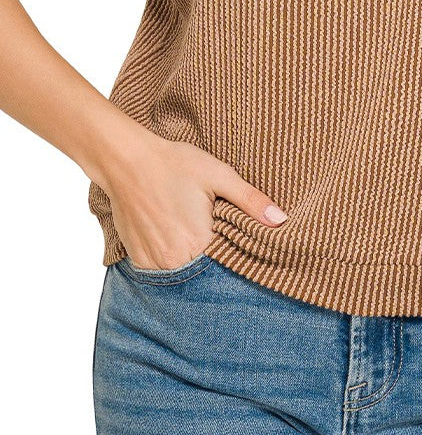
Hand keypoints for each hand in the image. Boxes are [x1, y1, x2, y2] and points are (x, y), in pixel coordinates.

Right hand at [103, 133, 288, 270]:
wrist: (128, 161)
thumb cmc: (176, 164)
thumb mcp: (219, 175)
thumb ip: (250, 201)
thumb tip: (281, 220)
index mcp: (198, 243)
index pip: (228, 263)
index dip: (236, 253)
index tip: (237, 239)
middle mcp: (174, 261)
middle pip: (204, 272)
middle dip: (214, 260)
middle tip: (211, 231)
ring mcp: (153, 263)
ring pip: (183, 273)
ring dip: (192, 261)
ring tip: (192, 233)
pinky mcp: (138, 260)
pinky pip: (162, 270)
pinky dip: (171, 260)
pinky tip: (174, 236)